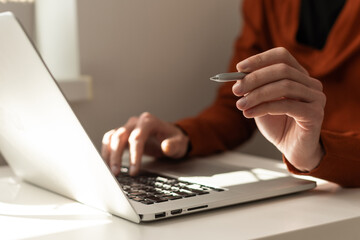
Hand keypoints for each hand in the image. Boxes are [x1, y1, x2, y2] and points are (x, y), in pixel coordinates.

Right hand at [101, 112, 188, 175]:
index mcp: (149, 122)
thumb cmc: (175, 140)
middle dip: (116, 156)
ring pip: (112, 137)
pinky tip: (107, 164)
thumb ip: (174, 145)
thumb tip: (166, 147)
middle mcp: (136, 122)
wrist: (171, 137)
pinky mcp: (123, 134)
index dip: (134, 155)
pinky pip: (110, 140)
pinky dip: (106, 151)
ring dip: (108, 154)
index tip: (133, 171)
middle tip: (115, 173)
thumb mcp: (180, 144)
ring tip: (109, 171)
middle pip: (120, 136)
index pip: (137, 137)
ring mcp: (128, 127)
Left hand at [232, 47, 325, 171]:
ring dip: (257, 95)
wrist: (293, 149)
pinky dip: (265, 107)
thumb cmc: (278, 124)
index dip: (260, 59)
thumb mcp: (261, 103)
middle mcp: (310, 83)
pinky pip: (287, 105)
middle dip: (254, 79)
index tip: (239, 68)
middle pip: (282, 70)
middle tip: (236, 90)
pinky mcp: (315, 114)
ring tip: (241, 105)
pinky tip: (250, 114)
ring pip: (284, 86)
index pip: (281, 56)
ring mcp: (316, 98)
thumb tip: (239, 79)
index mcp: (299, 76)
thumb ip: (254, 90)